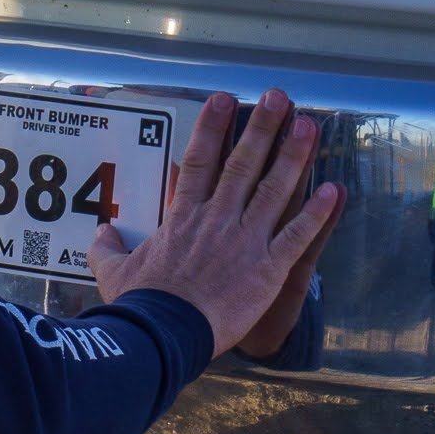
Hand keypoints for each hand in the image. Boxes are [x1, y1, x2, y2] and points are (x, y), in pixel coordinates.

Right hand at [89, 90, 342, 356]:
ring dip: (294, 157)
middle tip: (279, 97)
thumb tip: (101, 235)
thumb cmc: (142, 306)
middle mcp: (217, 220)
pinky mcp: (266, 268)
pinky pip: (296, 235)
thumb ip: (108, 249)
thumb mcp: (114, 272)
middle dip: (263, 128)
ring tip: (309, 127)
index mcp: (183, 218)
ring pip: (274, 191)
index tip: (225, 100)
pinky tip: (333, 190)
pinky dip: (316, 214)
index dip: (213, 128)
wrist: (165, 335)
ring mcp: (244, 241)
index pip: (200, 162)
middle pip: (243, 165)